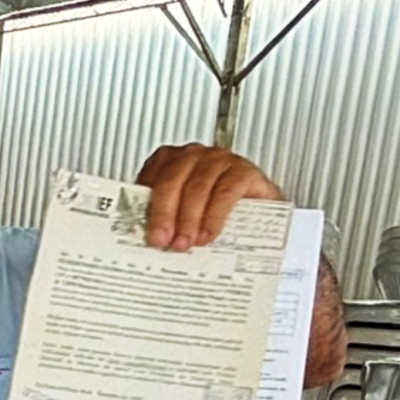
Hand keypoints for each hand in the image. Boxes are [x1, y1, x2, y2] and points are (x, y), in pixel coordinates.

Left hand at [133, 144, 283, 252]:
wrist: (257, 207)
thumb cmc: (212, 207)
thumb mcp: (182, 211)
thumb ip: (164, 218)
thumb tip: (148, 240)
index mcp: (169, 161)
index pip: (150, 180)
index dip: (145, 208)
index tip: (142, 232)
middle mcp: (192, 155)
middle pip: (171, 182)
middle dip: (164, 214)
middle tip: (161, 241)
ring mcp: (218, 159)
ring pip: (197, 188)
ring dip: (188, 219)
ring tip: (185, 243)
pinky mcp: (243, 170)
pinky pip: (225, 193)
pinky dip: (214, 216)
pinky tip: (208, 234)